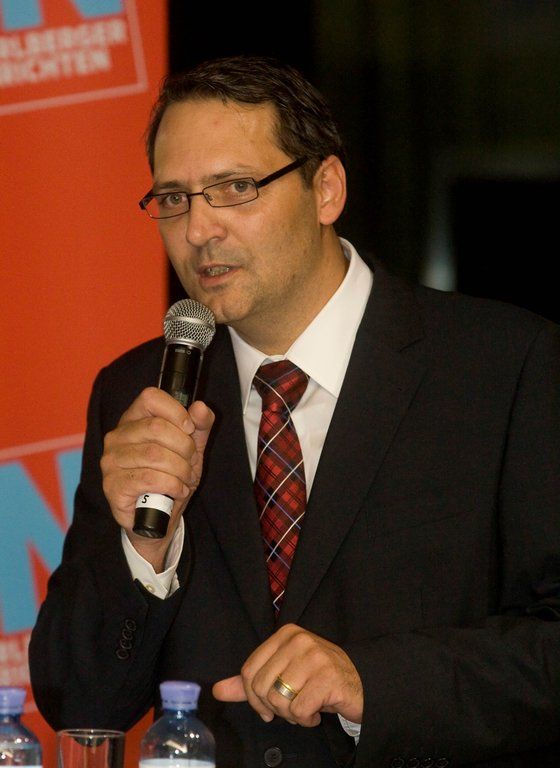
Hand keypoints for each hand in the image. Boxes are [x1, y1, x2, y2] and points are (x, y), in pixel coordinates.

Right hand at [100, 387, 213, 568]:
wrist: (158, 517)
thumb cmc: (171, 477)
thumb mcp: (191, 449)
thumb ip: (199, 426)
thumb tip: (201, 407)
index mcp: (134, 419)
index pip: (150, 397)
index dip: (176, 411)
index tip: (189, 429)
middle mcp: (117, 436)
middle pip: (156, 427)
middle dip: (184, 448)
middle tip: (191, 463)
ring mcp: (111, 461)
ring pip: (154, 455)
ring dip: (180, 470)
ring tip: (185, 480)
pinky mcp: (112, 485)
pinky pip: (148, 478)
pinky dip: (172, 485)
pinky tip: (177, 491)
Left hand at [212, 623, 362, 726]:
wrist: (361, 683)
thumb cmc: (318, 679)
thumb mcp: (283, 674)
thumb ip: (250, 682)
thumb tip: (217, 690)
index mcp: (285, 634)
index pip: (248, 670)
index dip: (253, 697)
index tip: (267, 707)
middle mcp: (298, 640)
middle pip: (260, 686)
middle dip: (273, 708)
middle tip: (291, 708)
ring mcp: (314, 657)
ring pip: (278, 700)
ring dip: (291, 715)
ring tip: (306, 708)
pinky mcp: (327, 678)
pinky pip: (299, 710)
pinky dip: (306, 719)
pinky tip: (317, 712)